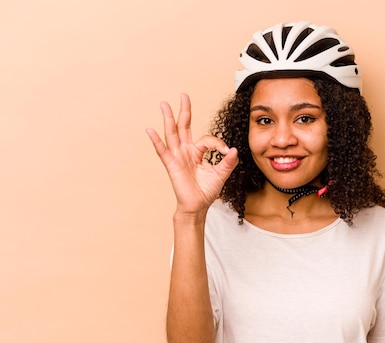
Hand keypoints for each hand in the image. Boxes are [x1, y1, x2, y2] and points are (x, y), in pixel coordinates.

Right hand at [146, 94, 238, 214]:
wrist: (198, 206)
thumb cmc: (207, 191)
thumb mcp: (221, 174)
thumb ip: (228, 162)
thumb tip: (234, 150)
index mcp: (197, 152)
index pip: (207, 139)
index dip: (218, 143)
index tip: (226, 152)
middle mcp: (186, 151)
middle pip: (184, 126)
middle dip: (184, 111)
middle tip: (184, 95)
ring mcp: (178, 157)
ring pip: (172, 134)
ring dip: (168, 118)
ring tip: (164, 104)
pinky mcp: (172, 165)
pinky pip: (163, 151)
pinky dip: (156, 141)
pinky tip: (149, 130)